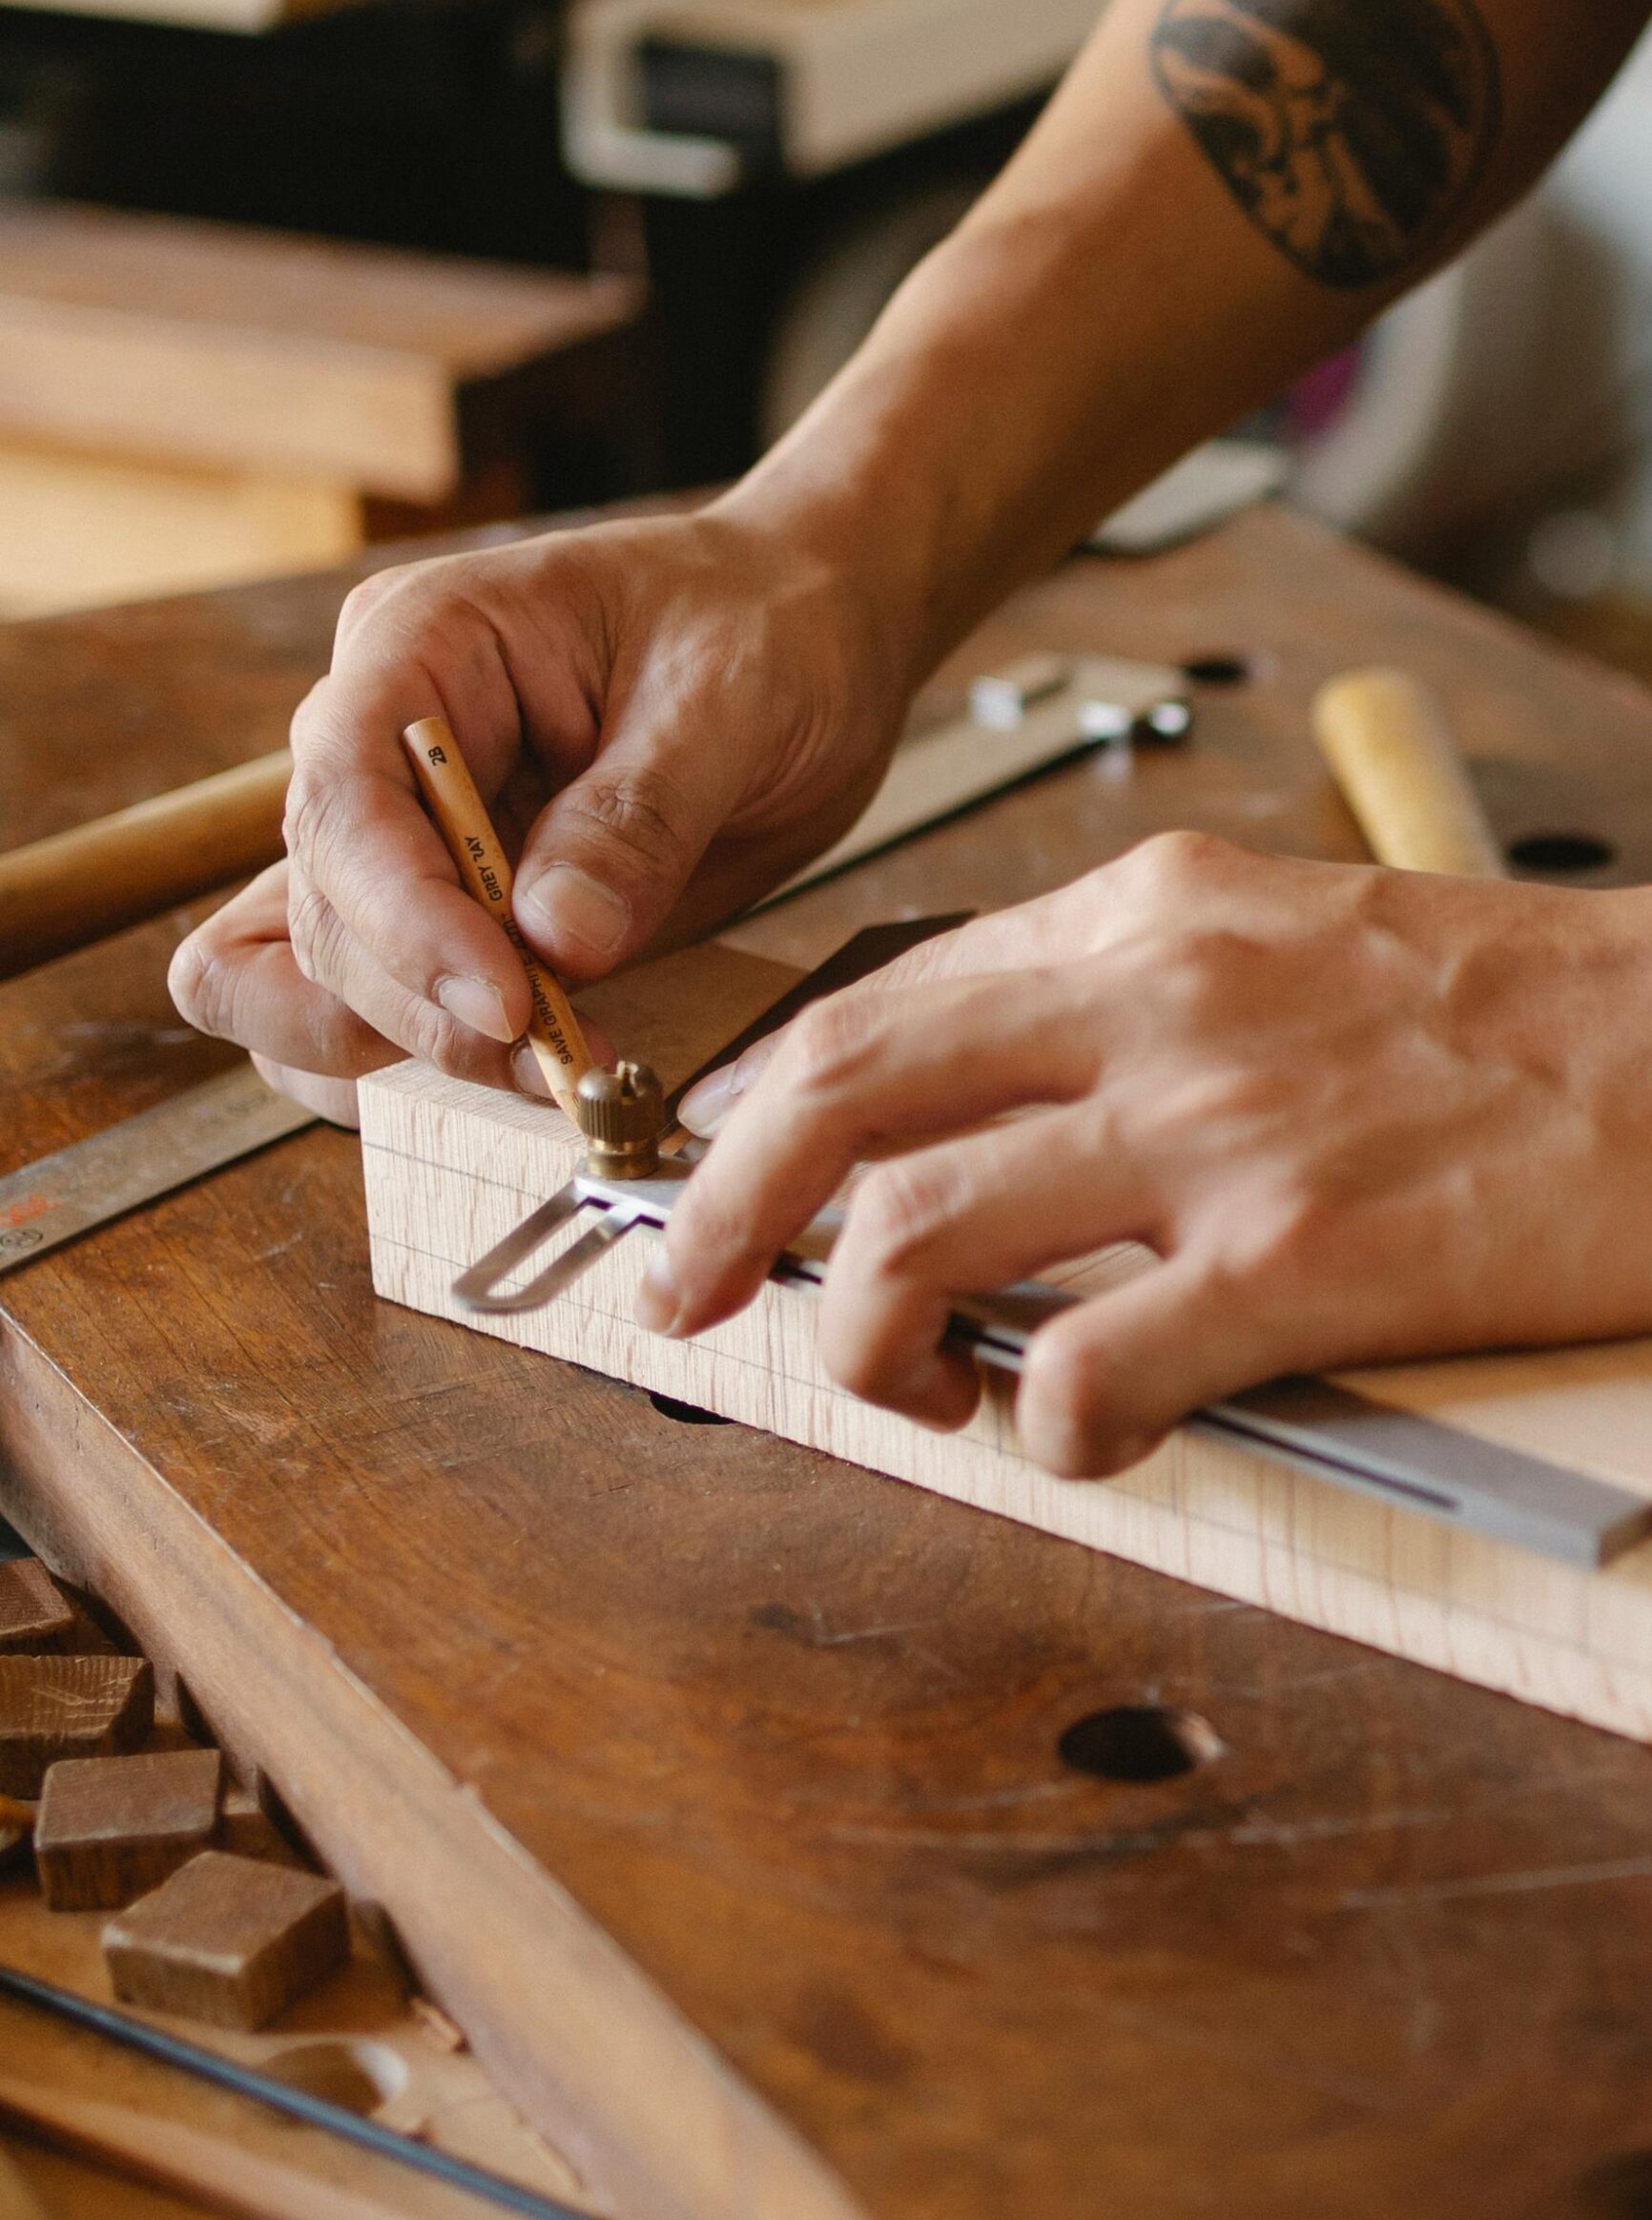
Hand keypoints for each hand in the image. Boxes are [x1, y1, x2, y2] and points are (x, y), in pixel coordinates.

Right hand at [169, 504, 917, 1123]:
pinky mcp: (449, 917)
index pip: (347, 793)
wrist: (811, 644)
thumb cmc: (762, 627)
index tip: (508, 1001)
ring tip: (557, 1071)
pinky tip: (529, 1076)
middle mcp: (381, 745)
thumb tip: (555, 942)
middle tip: (558, 1057)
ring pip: (322, 977)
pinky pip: (378, 1008)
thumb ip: (639, 817)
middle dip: (425, 1003)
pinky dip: (430, 1063)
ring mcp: (404, 838)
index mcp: (421, 645)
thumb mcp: (728, 698)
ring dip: (419, 1049)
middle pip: (326, 906)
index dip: (405, 915)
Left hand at [647, 833, 1651, 1476]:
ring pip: (918, 1233)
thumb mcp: (1285, 934)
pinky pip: (1085, 1368)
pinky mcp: (1303, 1260)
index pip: (876, 1003)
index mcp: (1142, 919)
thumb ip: (1126, 994)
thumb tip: (983, 1092)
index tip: (717, 1175)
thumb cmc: (1508, 1007)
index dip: (758, 1105)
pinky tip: (1077, 1437)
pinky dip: (1041, 1428)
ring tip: (908, 1387)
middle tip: (680, 1290)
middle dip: (719, 1206)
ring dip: (863, 1336)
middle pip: (842, 1095)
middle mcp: (1152, 1003)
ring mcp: (1219, 1130)